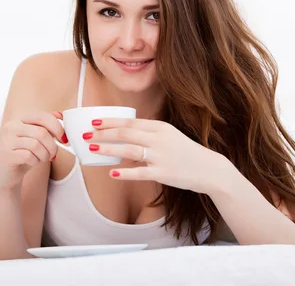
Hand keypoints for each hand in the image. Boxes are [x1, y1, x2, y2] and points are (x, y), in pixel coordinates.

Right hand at [0, 110, 66, 192]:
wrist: (8, 172)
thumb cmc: (25, 153)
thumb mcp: (37, 138)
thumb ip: (47, 126)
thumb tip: (61, 116)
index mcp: (20, 118)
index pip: (43, 117)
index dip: (57, 128)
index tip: (64, 139)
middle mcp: (11, 126)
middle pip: (41, 132)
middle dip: (52, 146)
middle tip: (54, 154)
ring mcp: (7, 140)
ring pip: (36, 145)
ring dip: (45, 155)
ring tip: (43, 159)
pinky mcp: (7, 155)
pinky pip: (29, 156)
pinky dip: (36, 161)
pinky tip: (33, 162)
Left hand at [85, 118, 228, 193]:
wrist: (209, 169)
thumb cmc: (185, 153)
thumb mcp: (169, 136)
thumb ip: (149, 134)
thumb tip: (124, 136)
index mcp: (160, 127)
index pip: (130, 121)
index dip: (110, 121)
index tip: (94, 122)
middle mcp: (160, 138)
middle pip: (126, 132)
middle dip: (103, 134)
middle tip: (86, 135)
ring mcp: (161, 156)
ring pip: (129, 150)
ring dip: (109, 149)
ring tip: (93, 149)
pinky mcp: (163, 173)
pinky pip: (140, 172)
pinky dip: (125, 173)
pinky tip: (112, 173)